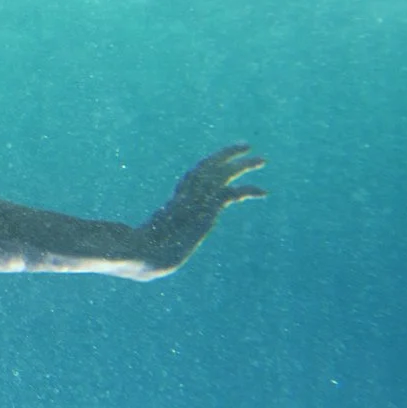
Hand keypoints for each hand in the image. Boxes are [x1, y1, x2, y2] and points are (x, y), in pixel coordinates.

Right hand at [138, 144, 266, 274]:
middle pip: (208, 166)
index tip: (219, 163)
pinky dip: (249, 190)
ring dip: (243, 165)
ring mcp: (195, 198)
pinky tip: (264, 192)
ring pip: (222, 173)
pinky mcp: (206, 207)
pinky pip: (231, 193)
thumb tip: (154, 263)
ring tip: (262, 160)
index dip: (209, 167)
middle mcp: (185, 194)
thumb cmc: (142, 254)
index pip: (193, 176)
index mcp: (174, 201)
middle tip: (245, 145)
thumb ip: (160, 248)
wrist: (148, 251)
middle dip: (226, 154)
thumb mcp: (154, 247)